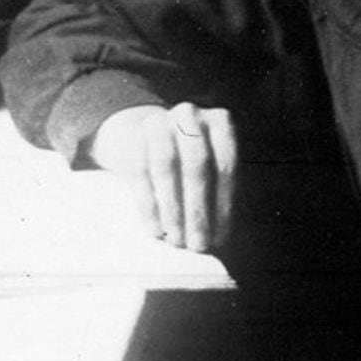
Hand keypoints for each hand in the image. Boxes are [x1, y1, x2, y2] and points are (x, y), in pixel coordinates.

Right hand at [87, 102, 237, 252]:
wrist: (149, 138)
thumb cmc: (192, 164)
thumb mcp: (214, 170)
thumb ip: (218, 195)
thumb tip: (217, 236)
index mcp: (221, 122)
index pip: (225, 165)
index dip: (223, 204)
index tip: (220, 237)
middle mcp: (190, 116)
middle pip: (196, 164)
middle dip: (197, 209)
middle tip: (197, 244)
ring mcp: (160, 122)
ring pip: (166, 165)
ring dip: (172, 208)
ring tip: (176, 240)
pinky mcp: (134, 137)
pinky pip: (141, 172)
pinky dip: (149, 205)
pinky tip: (155, 229)